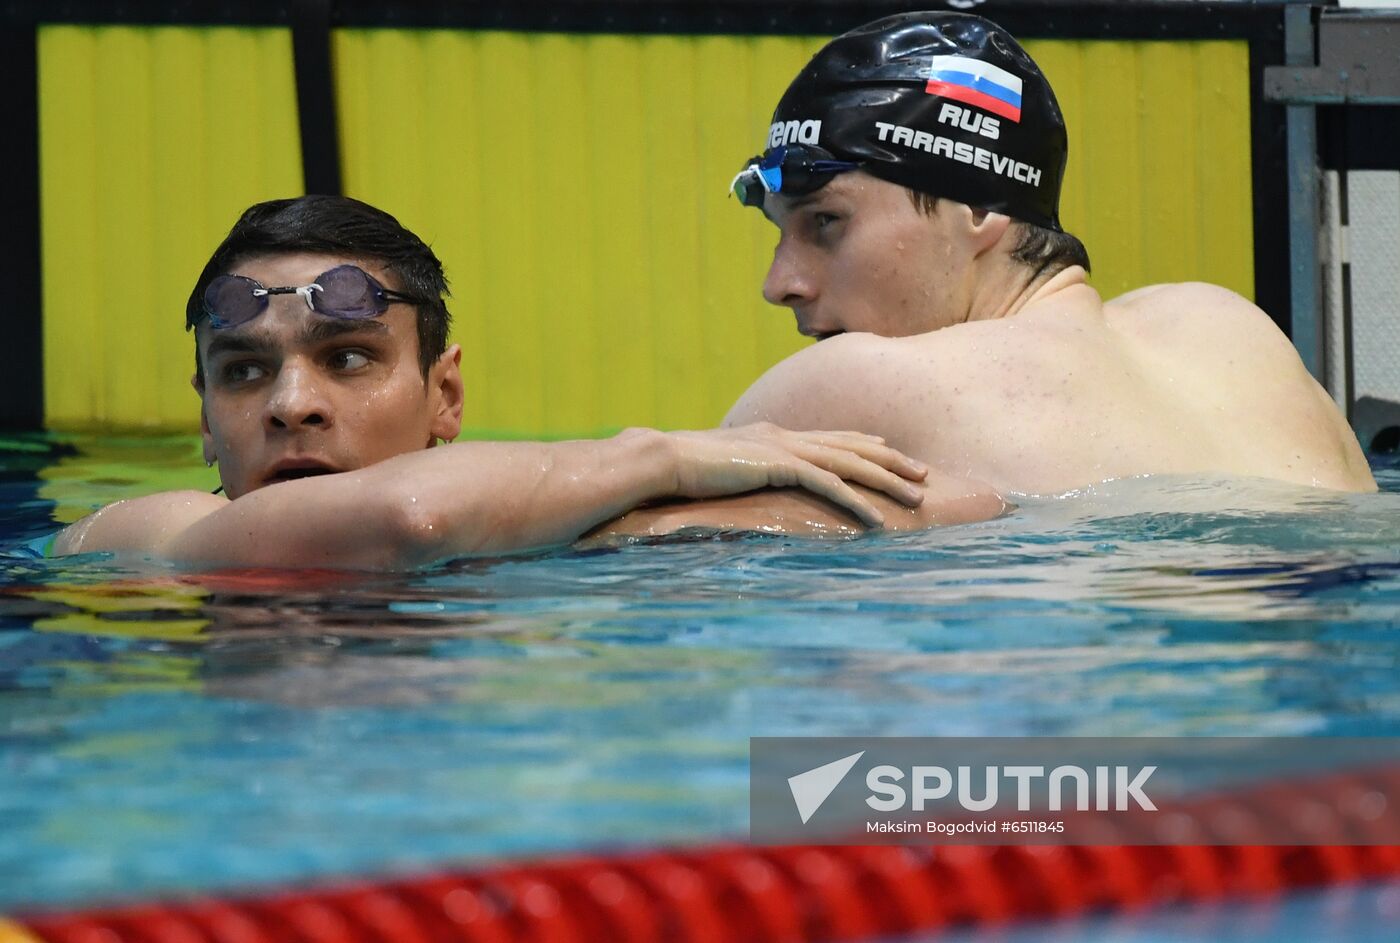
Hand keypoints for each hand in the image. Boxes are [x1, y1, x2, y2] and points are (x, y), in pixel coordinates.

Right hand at [656, 423, 928, 526]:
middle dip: (890, 460)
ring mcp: (784, 448)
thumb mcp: (722, 468)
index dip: (863, 444)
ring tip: (916, 497)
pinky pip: (829, 486)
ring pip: (850, 463)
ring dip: (887, 481)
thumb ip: (742, 470)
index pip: (829, 438)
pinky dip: (856, 502)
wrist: (663, 459)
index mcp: (774, 434)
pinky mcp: (779, 466)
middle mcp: (786, 435)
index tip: (889, 450)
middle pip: (851, 446)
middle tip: (922, 473)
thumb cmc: (684, 469)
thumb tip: (744, 480)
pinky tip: (877, 520)